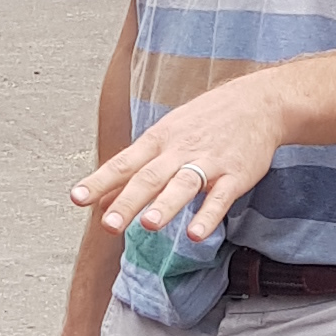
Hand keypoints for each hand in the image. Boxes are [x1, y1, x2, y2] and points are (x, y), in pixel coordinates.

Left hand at [71, 76, 288, 244]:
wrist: (259, 102)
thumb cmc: (206, 120)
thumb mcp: (165, 135)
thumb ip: (134, 169)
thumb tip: (101, 198)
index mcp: (159, 140)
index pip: (124, 163)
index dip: (100, 181)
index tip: (77, 198)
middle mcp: (180, 150)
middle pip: (150, 177)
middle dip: (128, 201)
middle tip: (109, 224)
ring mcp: (209, 162)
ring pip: (184, 184)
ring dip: (166, 205)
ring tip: (149, 225)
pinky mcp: (236, 175)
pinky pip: (221, 198)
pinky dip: (208, 215)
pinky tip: (195, 234)